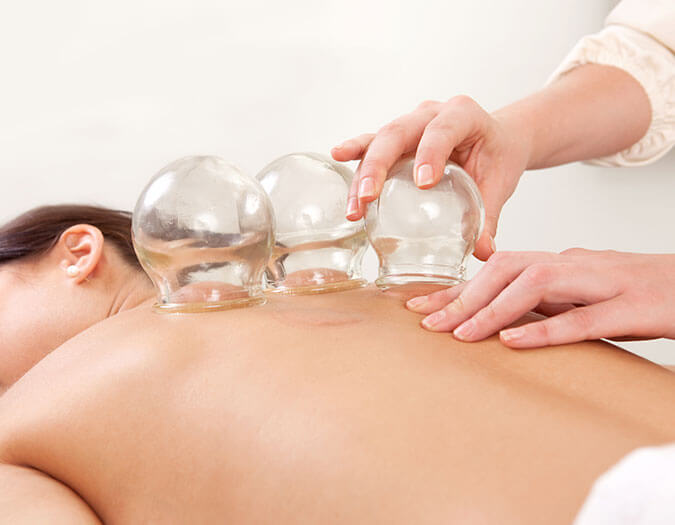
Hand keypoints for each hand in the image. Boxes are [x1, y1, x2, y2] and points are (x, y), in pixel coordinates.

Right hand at [331, 96, 530, 260]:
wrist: (497, 139)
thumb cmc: (498, 156)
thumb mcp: (499, 183)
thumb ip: (490, 216)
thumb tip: (484, 253)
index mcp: (464, 115)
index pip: (444, 129)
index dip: (431, 152)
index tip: (424, 183)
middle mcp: (432, 113)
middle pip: (398, 132)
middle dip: (379, 165)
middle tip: (368, 197)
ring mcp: (411, 122)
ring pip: (380, 141)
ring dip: (363, 174)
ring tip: (355, 206)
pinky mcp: (398, 137)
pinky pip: (373, 143)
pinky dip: (356, 153)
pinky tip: (337, 156)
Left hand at [405, 249, 674, 347]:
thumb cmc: (642, 294)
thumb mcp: (586, 295)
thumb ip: (548, 302)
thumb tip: (502, 320)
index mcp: (562, 264)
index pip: (498, 269)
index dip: (457, 288)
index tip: (420, 308)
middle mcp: (576, 266)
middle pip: (508, 269)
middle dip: (463, 296)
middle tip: (426, 323)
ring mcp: (604, 283)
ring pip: (537, 284)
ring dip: (493, 310)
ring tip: (460, 334)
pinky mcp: (632, 307)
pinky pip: (583, 318)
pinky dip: (545, 329)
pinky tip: (513, 341)